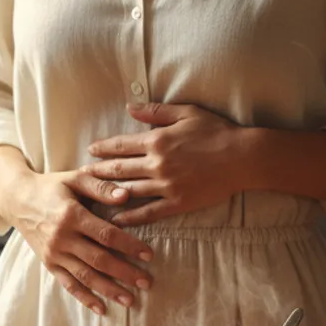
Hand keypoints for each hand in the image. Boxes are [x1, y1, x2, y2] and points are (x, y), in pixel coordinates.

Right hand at [0, 168, 154, 316]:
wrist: (17, 199)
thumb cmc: (51, 187)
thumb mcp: (74, 179)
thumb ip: (101, 187)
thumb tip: (126, 196)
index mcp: (71, 215)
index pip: (106, 235)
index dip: (129, 246)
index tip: (149, 255)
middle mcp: (62, 238)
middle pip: (99, 259)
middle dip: (125, 273)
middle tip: (146, 282)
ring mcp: (54, 253)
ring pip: (85, 276)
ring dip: (108, 290)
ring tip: (130, 300)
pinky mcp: (48, 263)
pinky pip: (68, 284)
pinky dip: (84, 298)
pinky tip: (101, 309)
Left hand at [83, 102, 249, 226]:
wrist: (244, 158)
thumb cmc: (217, 131)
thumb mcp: (186, 113)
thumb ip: (155, 111)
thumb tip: (129, 107)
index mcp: (157, 140)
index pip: (121, 145)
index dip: (103, 148)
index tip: (90, 151)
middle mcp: (157, 164)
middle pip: (119, 169)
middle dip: (98, 171)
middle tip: (81, 174)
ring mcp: (166, 185)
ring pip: (129, 190)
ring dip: (107, 192)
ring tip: (91, 195)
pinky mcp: (178, 203)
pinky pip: (149, 212)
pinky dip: (130, 216)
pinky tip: (116, 219)